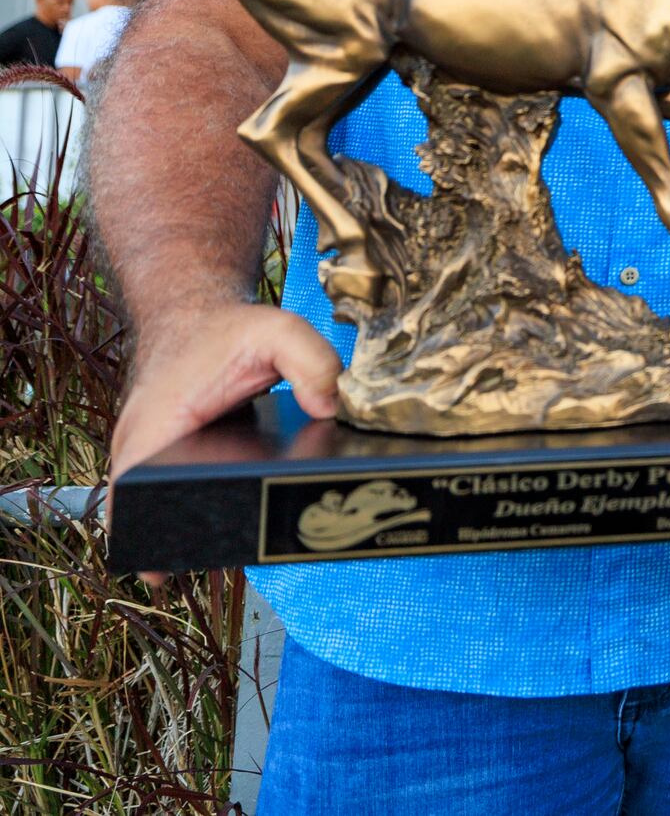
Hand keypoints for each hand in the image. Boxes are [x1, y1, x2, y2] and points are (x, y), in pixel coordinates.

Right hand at [110, 302, 339, 581]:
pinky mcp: (167, 452)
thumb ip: (312, 361)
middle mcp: (141, 441)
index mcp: (155, 421)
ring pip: (154, 502)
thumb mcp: (277, 331)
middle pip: (141, 509)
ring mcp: (149, 449)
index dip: (140, 530)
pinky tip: (228, 522)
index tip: (159, 566)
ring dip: (179, 529)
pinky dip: (189, 506)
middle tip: (219, 562)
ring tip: (227, 551)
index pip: (130, 486)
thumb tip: (331, 408)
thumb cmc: (227, 327)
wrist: (195, 311)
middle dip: (172, 542)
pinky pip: (170, 487)